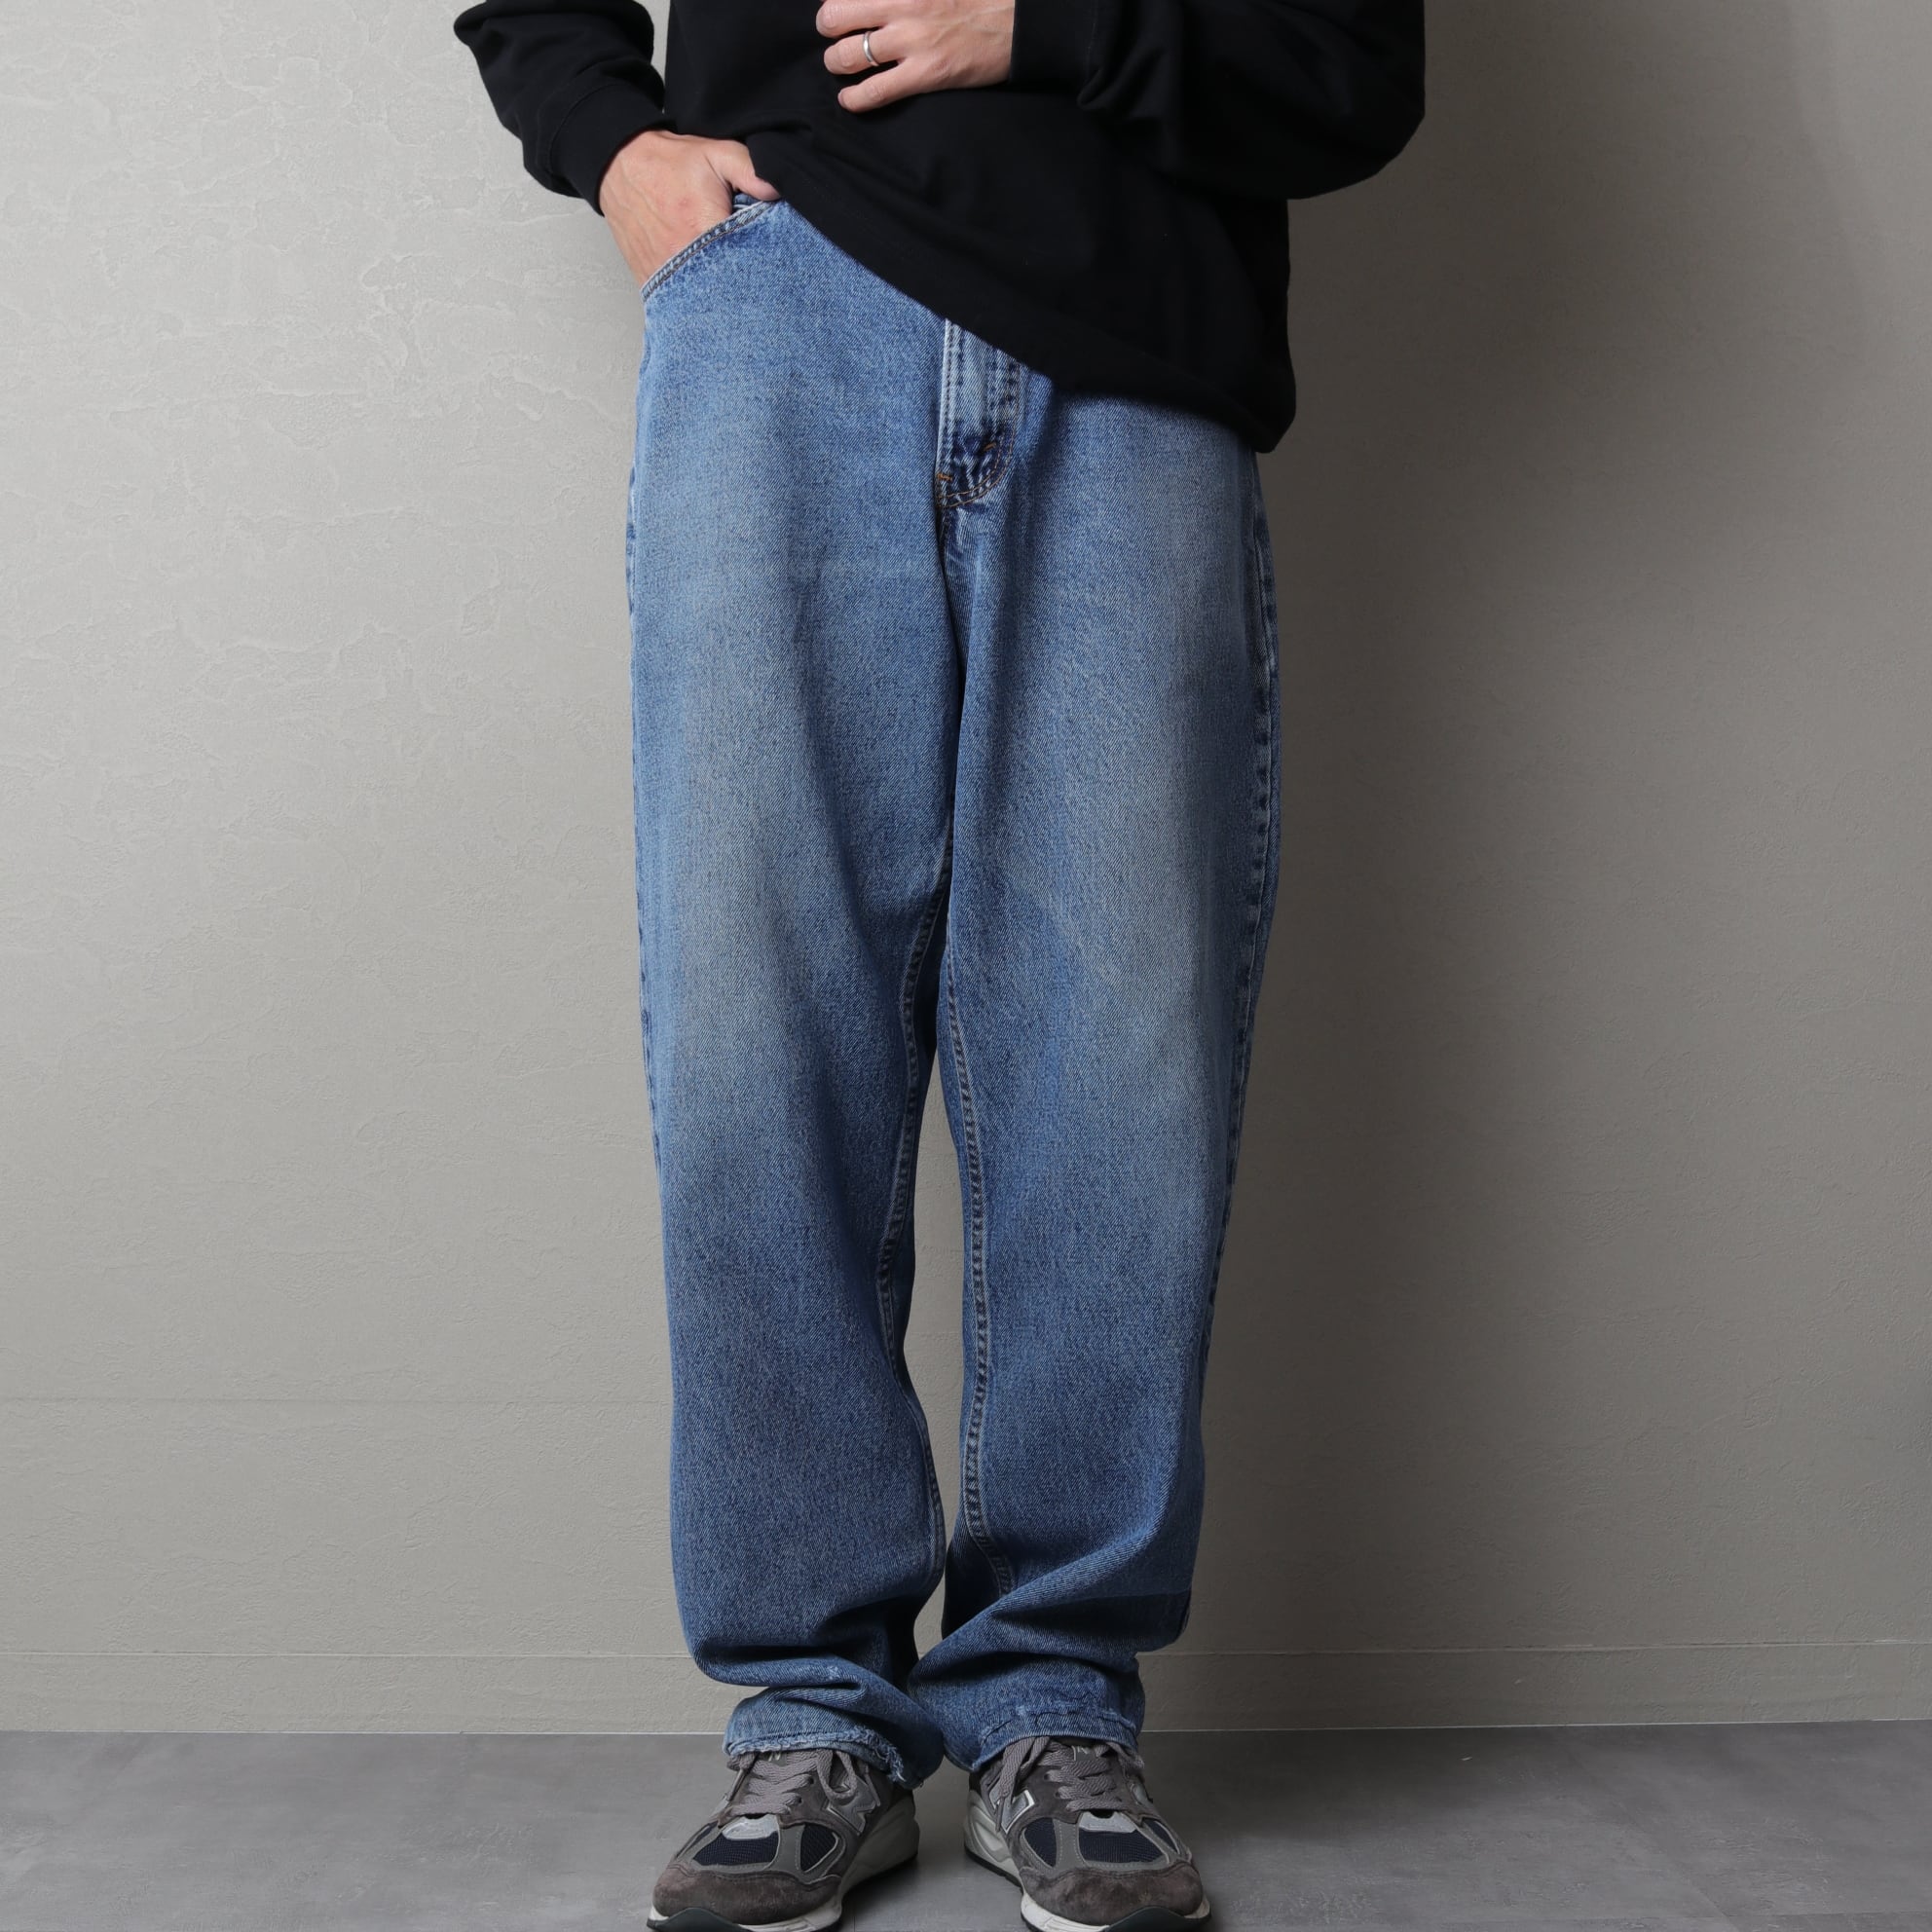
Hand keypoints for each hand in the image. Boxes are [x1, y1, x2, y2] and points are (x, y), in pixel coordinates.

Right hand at [598, 130, 779, 285]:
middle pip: (728, 290)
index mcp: (701, 229)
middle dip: (745, 286)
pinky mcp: (653, 285)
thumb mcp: (715, 154)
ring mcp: (664, 277)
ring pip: (705, 302)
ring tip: (731, 282)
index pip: (746, 265)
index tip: (772, 265)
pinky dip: (698, 300)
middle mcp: (681, 260)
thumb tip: (779, 191)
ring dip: (722, 296)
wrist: (621, 168)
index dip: (763, 267)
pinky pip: (682, 303)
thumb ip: (751, 169)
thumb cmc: (668, 163)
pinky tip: (709, 287)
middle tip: (755, 276)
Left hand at [817, 0, 1013, 111]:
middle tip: (833, 34)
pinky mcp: (925, 74)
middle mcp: (901, 5)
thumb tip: (878, 1)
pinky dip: (854, 98)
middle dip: (828, 27)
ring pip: (847, 55)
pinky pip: (875, 91)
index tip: (842, 8)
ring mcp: (912, 41)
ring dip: (835, 63)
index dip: (839, 0)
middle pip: (837, 16)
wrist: (1018, 22)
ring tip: (838, 65)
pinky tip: (848, 99)